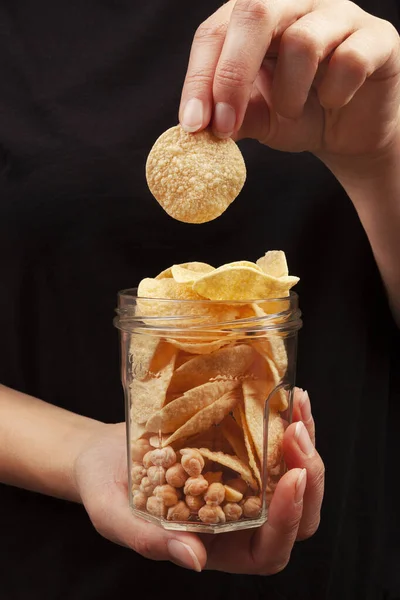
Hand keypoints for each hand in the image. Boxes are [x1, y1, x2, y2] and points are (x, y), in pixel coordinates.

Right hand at [74, 389, 323, 573]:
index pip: (269, 550)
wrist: (103, 451)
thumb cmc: (105, 488)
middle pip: (298, 515)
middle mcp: (240, 517)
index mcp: (218, 545)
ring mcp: (245, 483)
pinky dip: (289, 420)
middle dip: (309, 476)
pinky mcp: (242, 452)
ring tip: (299, 406)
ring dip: (306, 443)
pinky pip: (277, 443)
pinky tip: (291, 396)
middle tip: (297, 433)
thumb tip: (194, 559)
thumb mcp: (114, 516)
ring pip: (295, 475)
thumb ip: (150, 541)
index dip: (287, 521)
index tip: (290, 479)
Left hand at [179, 0, 399, 166]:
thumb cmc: (300, 117)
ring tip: (290, 113)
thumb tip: (199, 127)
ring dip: (288, 93)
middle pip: (254, 13)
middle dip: (232, 75)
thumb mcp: (257, 120)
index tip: (193, 125)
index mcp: (255, 20)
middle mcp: (295, 5)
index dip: (199, 78)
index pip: (215, 32)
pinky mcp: (376, 37)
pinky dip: (335, 93)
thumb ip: (231, 117)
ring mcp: (337, 15)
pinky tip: (334, 104)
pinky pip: (350, 59)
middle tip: (225, 125)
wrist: (349, 135)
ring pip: (301, 40)